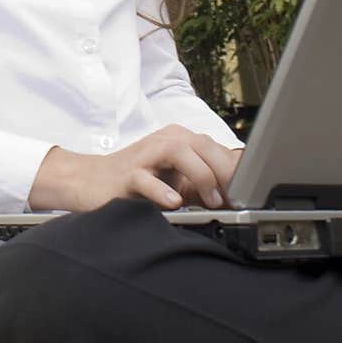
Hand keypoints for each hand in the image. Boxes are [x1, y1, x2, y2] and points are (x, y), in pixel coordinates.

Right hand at [28, 125, 241, 213]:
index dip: (235, 169)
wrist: (90, 182)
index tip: (250, 192)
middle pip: (202, 145)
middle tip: (235, 199)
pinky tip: (173, 202)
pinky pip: (145, 178)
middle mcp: (163, 141)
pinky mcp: (126, 175)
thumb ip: (202, 183)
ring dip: (200, 176)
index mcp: (178, 140)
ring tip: (211, 201)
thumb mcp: (175, 179)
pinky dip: (161, 190)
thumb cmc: (137, 180)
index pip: (214, 147)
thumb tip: (239, 195)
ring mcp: (144, 156)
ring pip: (179, 152)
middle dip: (223, 171)